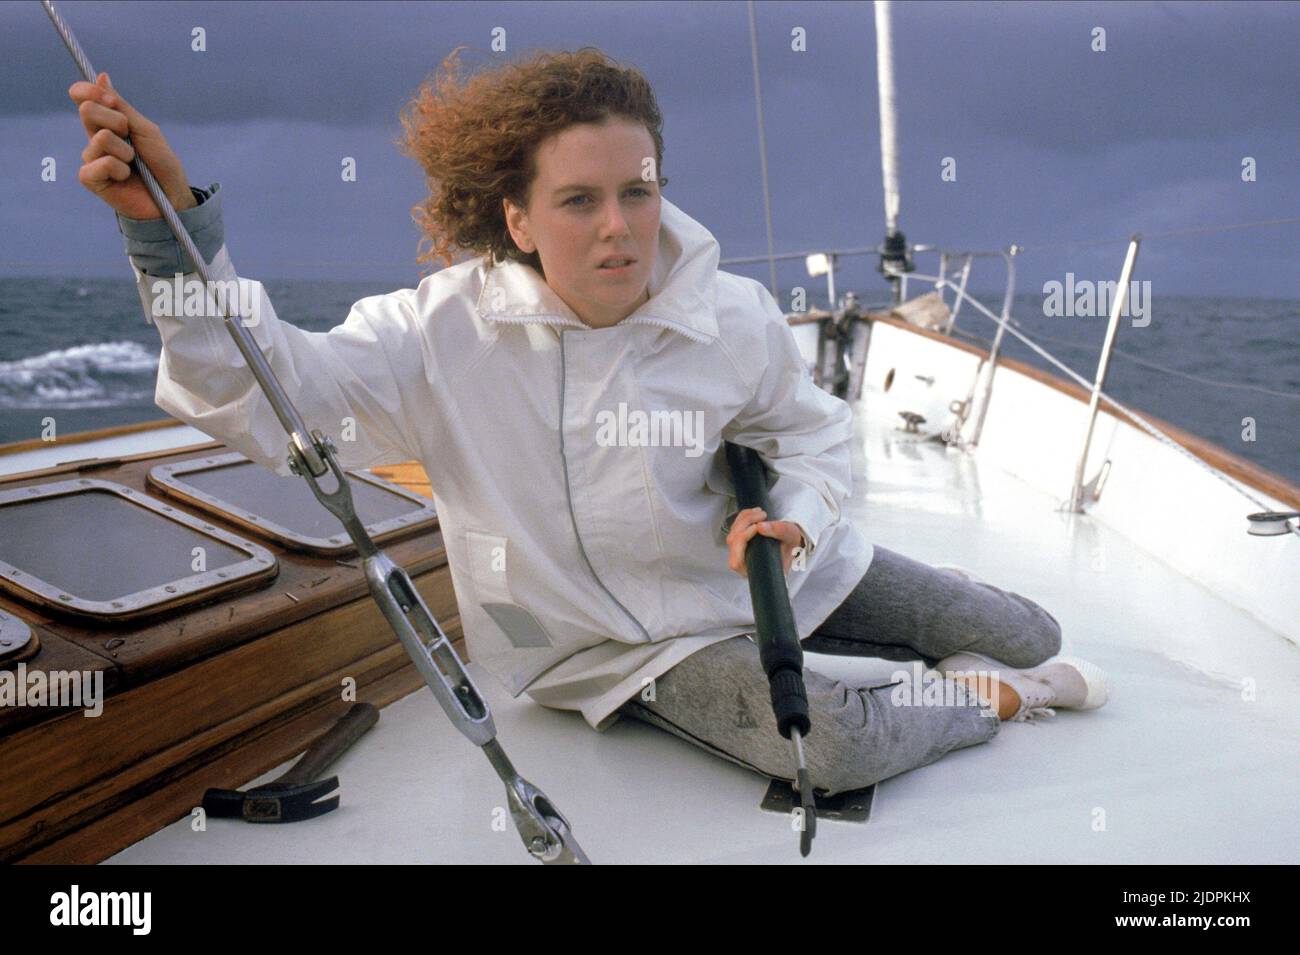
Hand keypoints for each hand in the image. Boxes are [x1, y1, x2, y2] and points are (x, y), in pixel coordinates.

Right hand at [68, 72, 194, 219]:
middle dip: (117, 121)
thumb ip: (121, 106)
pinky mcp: (90, 178)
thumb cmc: (161, 164)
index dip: (90, 91)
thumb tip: (101, 76)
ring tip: (133, 164)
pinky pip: (101, 162)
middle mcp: (95, 138)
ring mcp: (91, 158)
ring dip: (125, 150)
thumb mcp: (145, 130)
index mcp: (107, 123)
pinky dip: (119, 168)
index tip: (111, 99)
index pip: (83, 97)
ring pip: (101, 137)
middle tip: (132, 139)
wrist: (171, 197)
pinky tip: (125, 178)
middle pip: (88, 110)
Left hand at [726, 506, 805, 577]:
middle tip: (763, 516)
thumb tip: (760, 526)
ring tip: (762, 513)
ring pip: (732, 534)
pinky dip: (743, 517)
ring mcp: (741, 553)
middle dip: (746, 524)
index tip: (758, 527)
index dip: (742, 541)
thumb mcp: (791, 537)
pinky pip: (735, 528)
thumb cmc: (791, 545)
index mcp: (756, 570)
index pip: (737, 561)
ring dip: (745, 519)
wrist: (791, 540)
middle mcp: (745, 564)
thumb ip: (779, 531)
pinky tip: (755, 513)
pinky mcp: (740, 542)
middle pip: (733, 543)